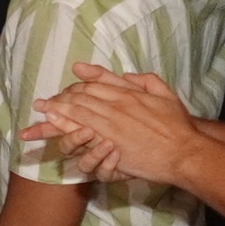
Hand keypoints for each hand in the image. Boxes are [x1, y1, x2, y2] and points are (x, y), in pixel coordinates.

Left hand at [28, 66, 210, 188]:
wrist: (184, 150)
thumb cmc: (177, 125)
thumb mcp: (165, 94)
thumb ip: (145, 80)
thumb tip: (126, 75)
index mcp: (129, 93)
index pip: (96, 85)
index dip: (77, 87)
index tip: (63, 90)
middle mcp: (117, 105)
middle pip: (82, 97)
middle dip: (60, 99)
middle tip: (40, 103)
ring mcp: (112, 124)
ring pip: (79, 112)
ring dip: (57, 110)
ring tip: (40, 110)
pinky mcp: (111, 144)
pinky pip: (83, 133)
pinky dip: (66, 126)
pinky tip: (53, 123)